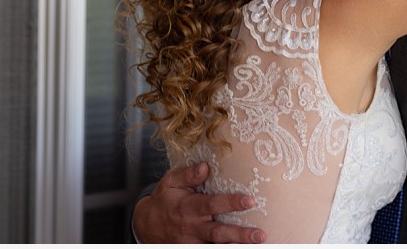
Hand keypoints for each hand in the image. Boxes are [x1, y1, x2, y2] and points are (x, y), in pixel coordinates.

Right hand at [132, 162, 264, 242]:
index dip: (230, 203)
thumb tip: (206, 166)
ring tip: (257, 244)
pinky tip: (241, 248)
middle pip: (217, 233)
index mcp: (188, 207)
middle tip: (259, 235)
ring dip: (235, 246)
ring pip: (216, 247)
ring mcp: (193, 242)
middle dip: (239, 235)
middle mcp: (192, 227)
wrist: (146, 224)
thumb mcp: (170, 182)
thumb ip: (188, 174)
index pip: (211, 204)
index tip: (250, 200)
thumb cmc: (164, 199)